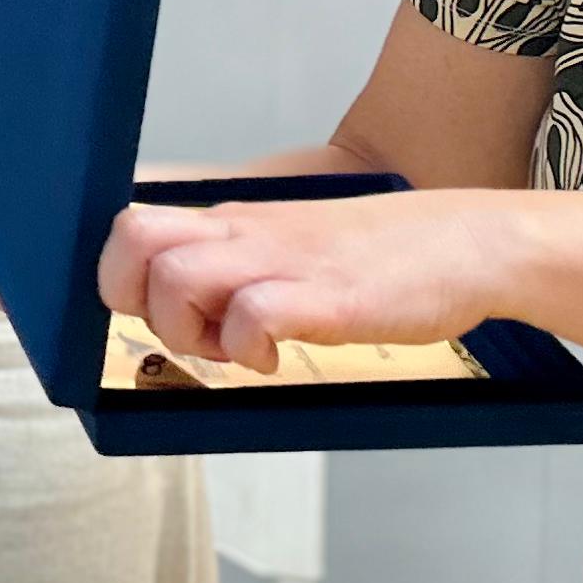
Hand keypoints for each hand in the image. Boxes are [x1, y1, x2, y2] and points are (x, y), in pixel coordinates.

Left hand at [95, 190, 523, 369]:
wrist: (469, 242)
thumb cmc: (378, 255)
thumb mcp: (288, 248)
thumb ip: (235, 266)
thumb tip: (181, 300)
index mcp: (233, 223)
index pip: (130, 224)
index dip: (113, 275)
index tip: (139, 312)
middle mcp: (245, 233)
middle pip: (130, 237)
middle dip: (130, 298)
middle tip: (182, 331)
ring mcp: (283, 261)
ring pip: (176, 278)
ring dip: (186, 330)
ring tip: (232, 350)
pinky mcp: (324, 296)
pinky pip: (250, 316)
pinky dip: (246, 349)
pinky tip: (274, 359)